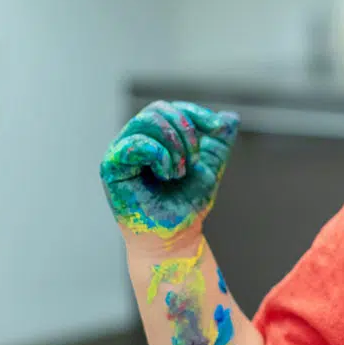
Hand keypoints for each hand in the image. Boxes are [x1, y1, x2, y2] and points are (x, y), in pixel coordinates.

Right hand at [100, 100, 238, 241]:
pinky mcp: (112, 168)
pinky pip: (134, 143)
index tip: (217, 128)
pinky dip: (159, 154)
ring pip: (147, 121)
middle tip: (193, 161)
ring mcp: (121, 153)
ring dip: (174, 144)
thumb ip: (219, 141)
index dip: (195, 113)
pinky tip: (166, 174)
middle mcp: (134, 141)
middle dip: (185, 131)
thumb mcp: (210, 166)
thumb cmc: (188, 204)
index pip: (171, 108)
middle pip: (157, 110)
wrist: (178, 236)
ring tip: (179, 171)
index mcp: (154, 138)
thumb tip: (232, 117)